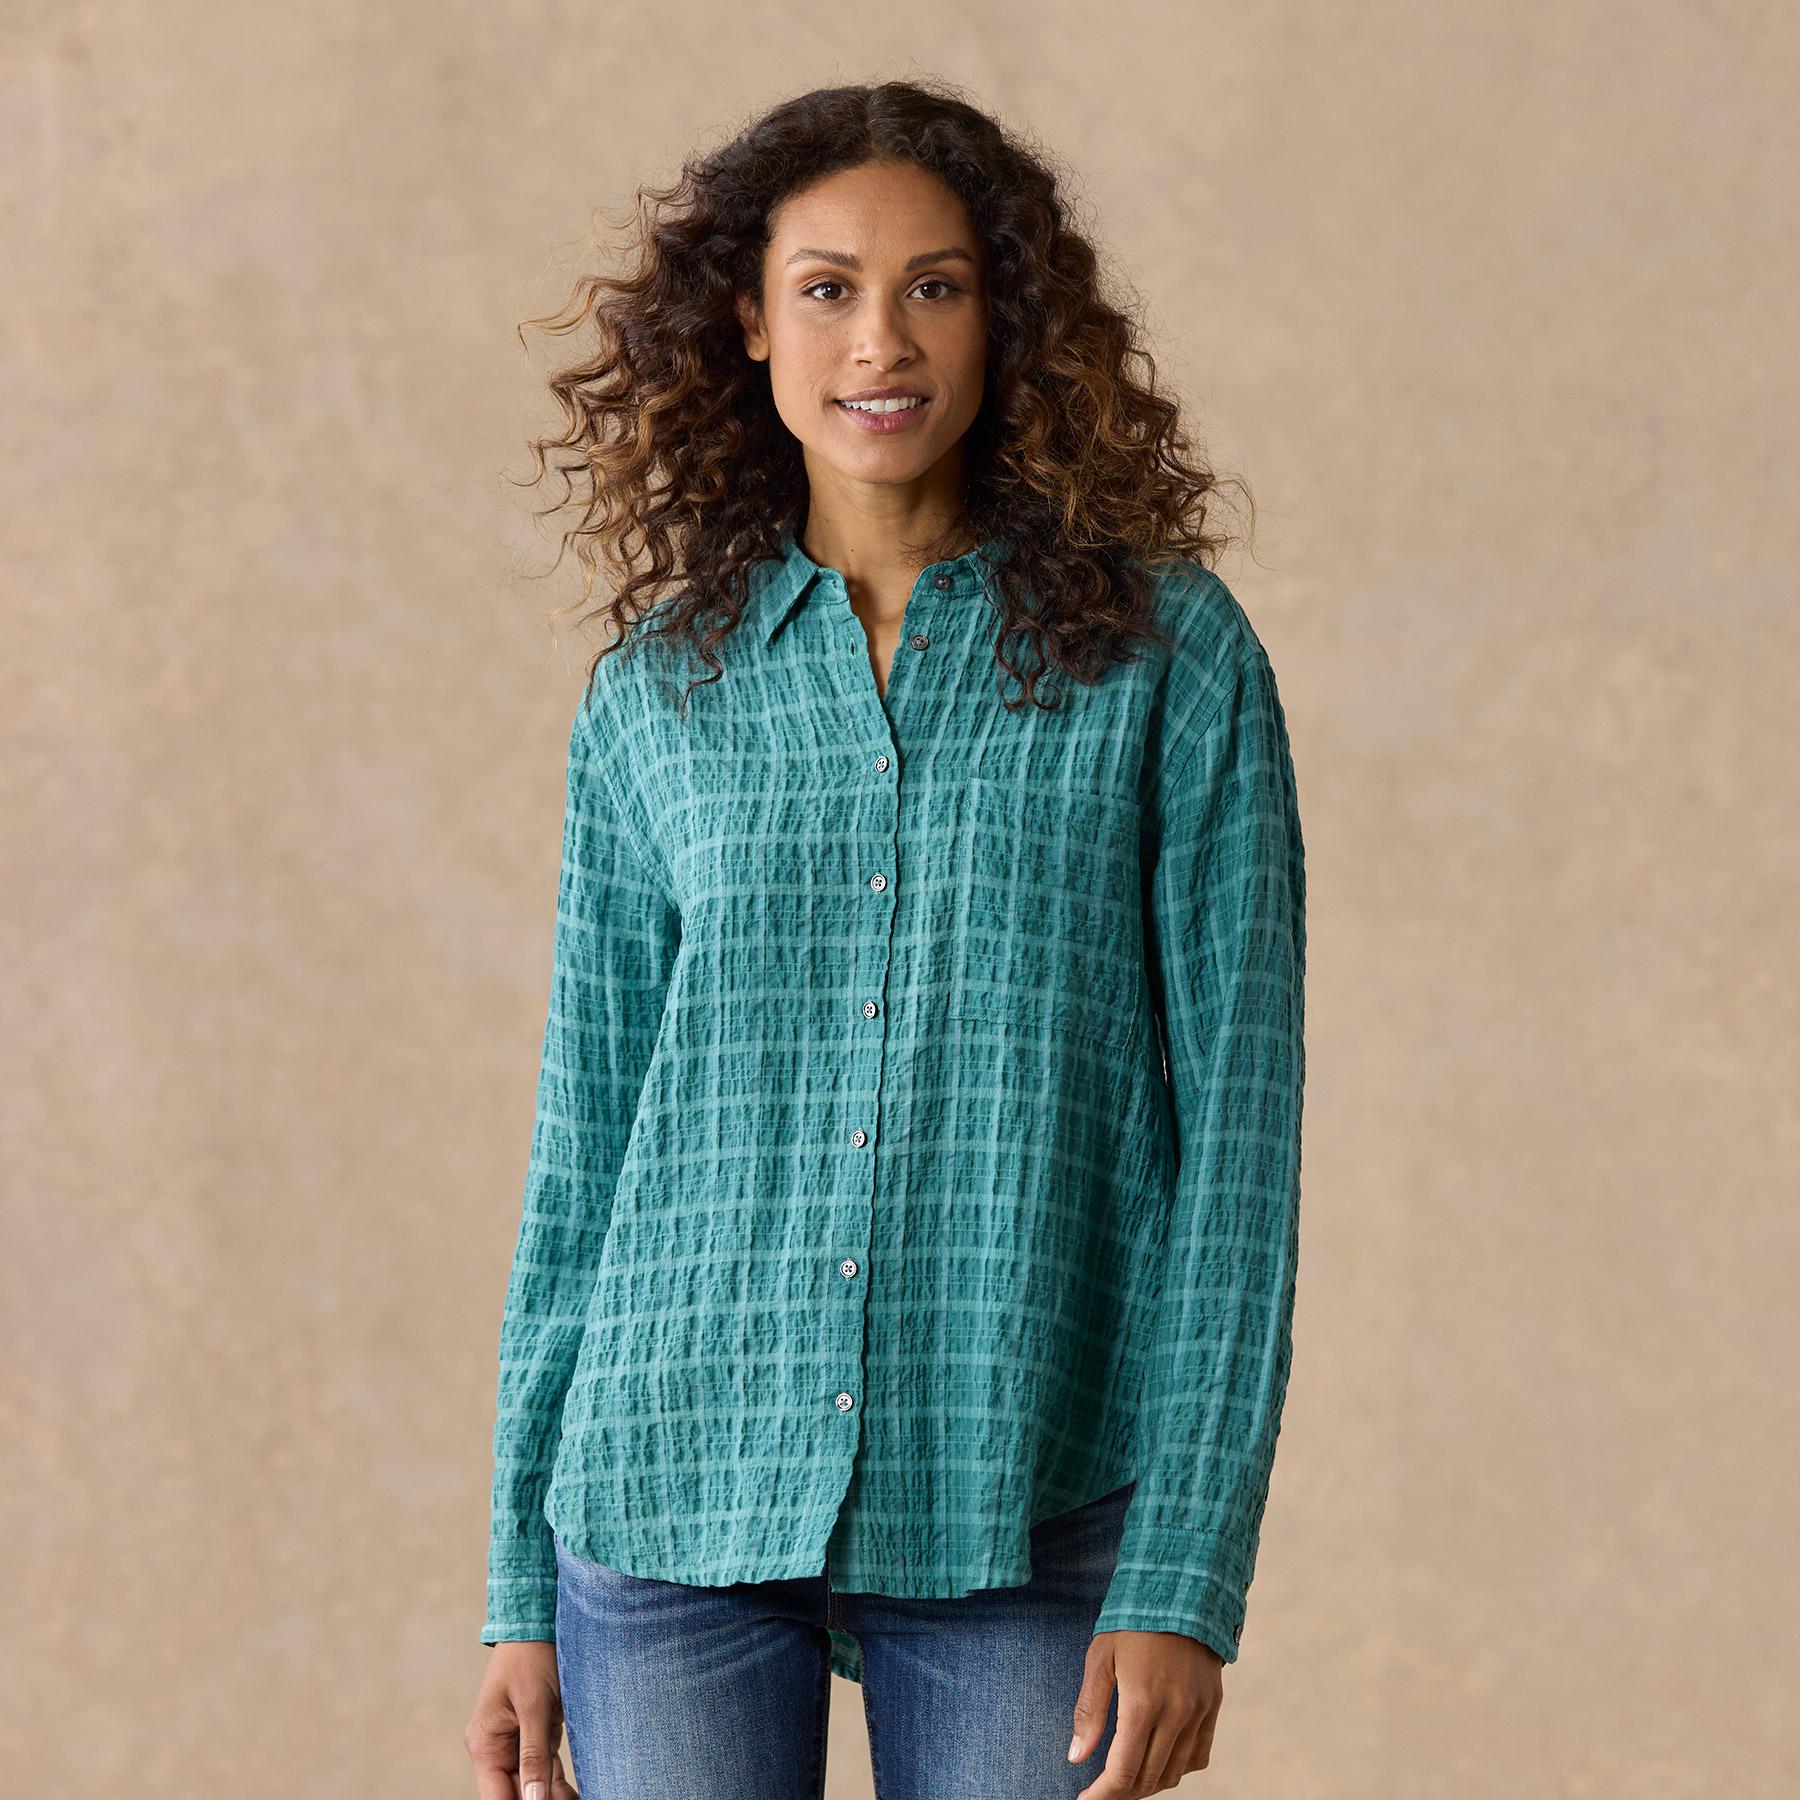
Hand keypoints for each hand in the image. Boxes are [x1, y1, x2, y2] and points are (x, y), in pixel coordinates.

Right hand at [465, 1641, 579, 1799]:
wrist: (541, 1623)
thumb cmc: (531, 1658)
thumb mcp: (534, 1706)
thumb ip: (533, 1755)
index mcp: (485, 1745)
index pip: (497, 1797)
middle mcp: (496, 1749)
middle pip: (517, 1792)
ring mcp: (516, 1743)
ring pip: (533, 1784)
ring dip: (553, 1794)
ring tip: (576, 1797)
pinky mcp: (535, 1735)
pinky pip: (545, 1767)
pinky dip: (558, 1781)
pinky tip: (573, 1792)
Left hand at [1069, 1629, 1222, 1794]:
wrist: (1181, 1591)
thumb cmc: (1132, 1622)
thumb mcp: (1100, 1659)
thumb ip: (1089, 1711)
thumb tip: (1076, 1758)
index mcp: (1143, 1702)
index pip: (1123, 1771)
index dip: (1102, 1794)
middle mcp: (1176, 1713)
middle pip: (1148, 1778)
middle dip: (1121, 1792)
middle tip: (1101, 1791)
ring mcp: (1199, 1712)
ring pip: (1174, 1773)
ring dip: (1149, 1783)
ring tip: (1125, 1778)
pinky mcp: (1213, 1707)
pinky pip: (1197, 1757)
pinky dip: (1177, 1769)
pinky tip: (1158, 1760)